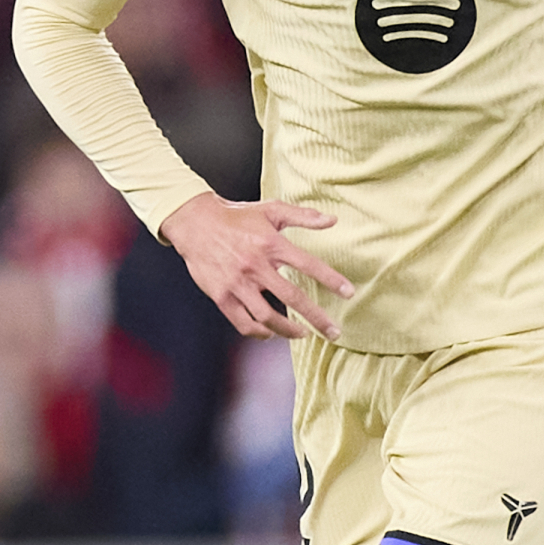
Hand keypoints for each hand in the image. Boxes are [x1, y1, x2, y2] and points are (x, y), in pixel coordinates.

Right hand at [158, 193, 354, 340]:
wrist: (195, 223)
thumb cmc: (236, 217)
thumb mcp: (271, 210)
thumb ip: (303, 216)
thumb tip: (333, 220)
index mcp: (271, 244)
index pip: (308, 265)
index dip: (331, 280)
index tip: (349, 293)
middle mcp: (255, 266)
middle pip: (292, 298)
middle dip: (317, 318)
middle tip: (334, 332)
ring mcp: (237, 284)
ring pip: (267, 317)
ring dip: (289, 330)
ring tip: (304, 334)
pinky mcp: (222, 296)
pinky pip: (244, 323)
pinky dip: (260, 333)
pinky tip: (271, 333)